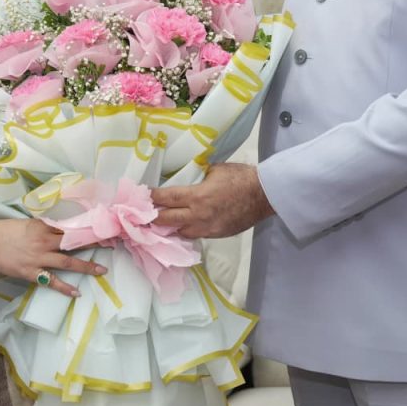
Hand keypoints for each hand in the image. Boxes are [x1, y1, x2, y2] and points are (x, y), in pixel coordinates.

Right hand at [0, 216, 105, 298]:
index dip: (87, 229)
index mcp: (43, 226)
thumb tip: (59, 227)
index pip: (70, 227)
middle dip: (93, 244)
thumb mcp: (26, 222)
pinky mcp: (31, 272)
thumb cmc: (4, 230)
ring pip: (68, 262)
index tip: (102, 229)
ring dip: (86, 266)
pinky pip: (51, 281)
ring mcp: (39, 258)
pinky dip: (64, 287)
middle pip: (74, 243)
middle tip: (111, 246)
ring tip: (101, 271)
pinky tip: (76, 292)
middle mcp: (45, 241)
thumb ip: (44, 226)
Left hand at [151, 163, 272, 239]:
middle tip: (143, 214)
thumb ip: (198, 176)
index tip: (142, 197)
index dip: (151, 198)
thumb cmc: (241, 177)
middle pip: (167, 221)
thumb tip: (188, 178)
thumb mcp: (215, 170)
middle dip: (153, 217)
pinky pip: (196, 235)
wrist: (264, 195)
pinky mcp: (216, 234)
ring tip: (160, 223)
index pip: (167, 199)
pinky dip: (187, 230)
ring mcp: (208, 228)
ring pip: (180, 232)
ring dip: (170, 227)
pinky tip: (182, 226)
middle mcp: (199, 216)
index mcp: (197, 196)